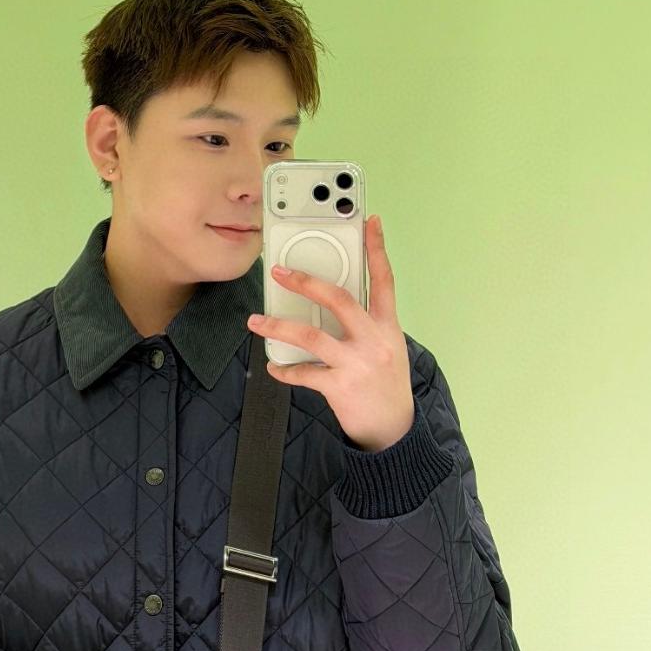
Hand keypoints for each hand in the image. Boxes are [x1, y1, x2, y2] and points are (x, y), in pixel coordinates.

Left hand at [246, 214, 414, 452]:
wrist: (394, 429)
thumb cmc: (386, 384)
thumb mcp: (386, 347)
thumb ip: (365, 324)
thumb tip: (329, 303)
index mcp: (387, 326)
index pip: (384, 280)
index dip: (377, 249)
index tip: (370, 222)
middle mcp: (374, 340)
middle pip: (339, 300)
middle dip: (306, 282)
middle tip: (280, 272)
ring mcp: (356, 363)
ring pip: (312, 336)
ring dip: (279, 327)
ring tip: (257, 321)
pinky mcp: (340, 386)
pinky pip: (304, 374)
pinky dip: (285, 370)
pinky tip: (274, 367)